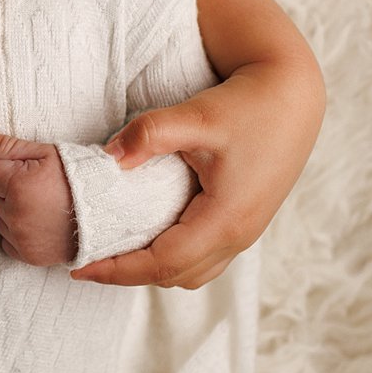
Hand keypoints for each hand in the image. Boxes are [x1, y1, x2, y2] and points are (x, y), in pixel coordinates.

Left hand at [0, 129, 74, 266]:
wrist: (111, 211)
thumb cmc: (79, 178)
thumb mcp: (45, 153)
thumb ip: (6, 146)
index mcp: (18, 186)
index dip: (2, 168)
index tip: (23, 170)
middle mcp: (16, 215)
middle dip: (8, 189)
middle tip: (39, 188)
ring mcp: (22, 238)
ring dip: (13, 211)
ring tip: (43, 206)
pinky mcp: (29, 255)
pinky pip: (8, 240)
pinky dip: (19, 232)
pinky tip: (40, 223)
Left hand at [69, 65, 323, 287]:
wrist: (292, 96)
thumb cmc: (247, 106)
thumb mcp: (196, 116)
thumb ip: (149, 134)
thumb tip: (108, 157)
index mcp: (226, 219)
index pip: (163, 262)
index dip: (118, 270)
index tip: (79, 267)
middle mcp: (239, 235)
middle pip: (176, 276)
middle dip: (128, 275)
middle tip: (85, 261)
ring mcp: (246, 232)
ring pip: (194, 273)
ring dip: (152, 271)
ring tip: (112, 255)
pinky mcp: (245, 222)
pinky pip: (205, 258)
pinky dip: (173, 260)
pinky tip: (148, 239)